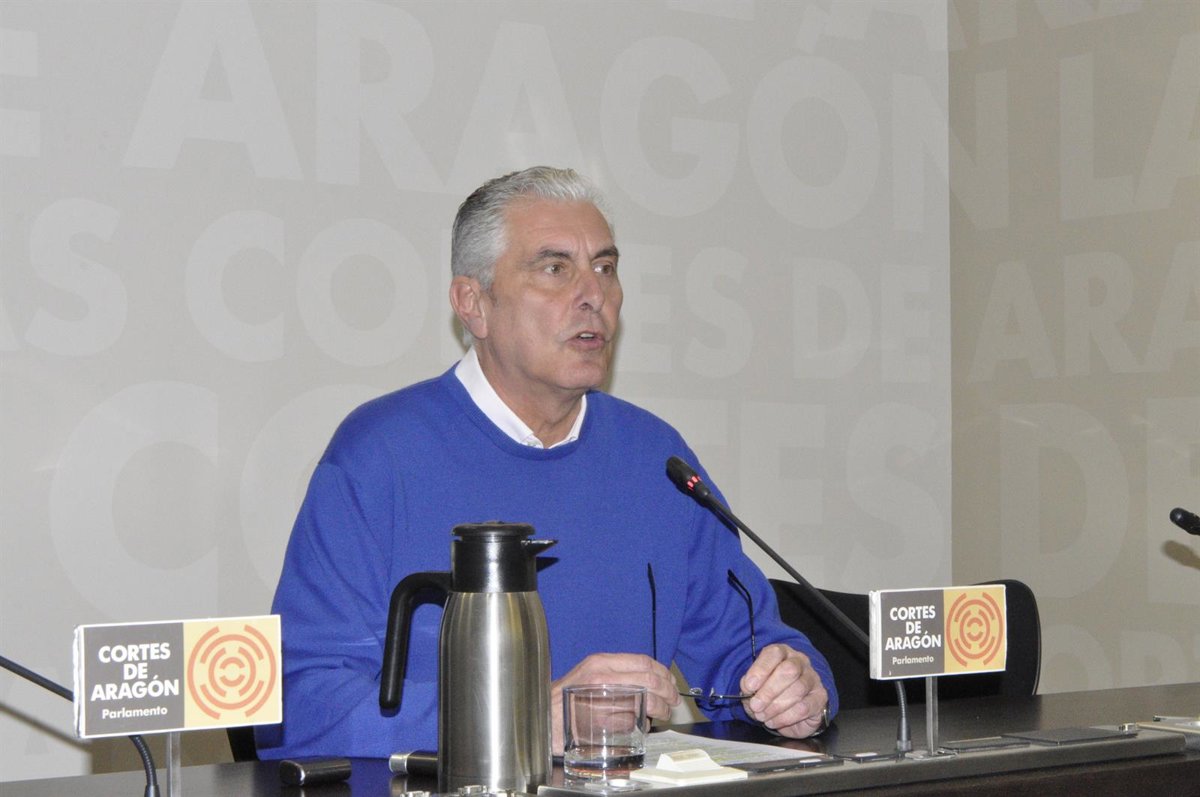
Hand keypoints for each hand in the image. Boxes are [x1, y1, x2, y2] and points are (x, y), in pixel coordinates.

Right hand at [550, 653, 680, 752]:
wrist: (543, 719)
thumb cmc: (566, 698)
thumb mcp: (589, 674)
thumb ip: (615, 673)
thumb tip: (651, 679)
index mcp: (601, 662)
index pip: (643, 662)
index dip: (663, 672)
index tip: (670, 682)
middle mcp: (602, 678)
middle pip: (650, 681)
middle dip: (668, 692)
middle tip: (673, 700)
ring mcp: (602, 701)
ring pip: (645, 702)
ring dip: (660, 709)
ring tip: (662, 713)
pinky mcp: (602, 723)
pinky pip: (632, 722)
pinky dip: (640, 724)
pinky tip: (638, 724)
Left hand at [738, 643, 828, 737]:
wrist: (791, 710)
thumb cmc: (770, 693)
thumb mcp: (755, 687)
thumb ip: (749, 685)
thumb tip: (748, 689)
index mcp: (782, 653)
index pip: (774, 653)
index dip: (760, 670)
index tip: (749, 686)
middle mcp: (800, 662)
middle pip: (789, 670)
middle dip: (769, 691)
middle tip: (756, 705)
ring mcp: (813, 678)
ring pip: (798, 689)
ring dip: (776, 706)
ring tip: (763, 716)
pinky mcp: (820, 698)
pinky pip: (805, 707)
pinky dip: (786, 717)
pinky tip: (774, 721)